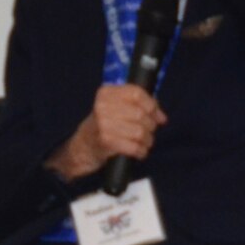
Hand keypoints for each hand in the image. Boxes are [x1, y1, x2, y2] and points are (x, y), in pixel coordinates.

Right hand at [51, 84, 166, 179]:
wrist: (84, 145)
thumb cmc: (106, 124)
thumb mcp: (117, 107)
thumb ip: (139, 106)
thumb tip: (161, 116)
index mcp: (106, 93)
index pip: (137, 93)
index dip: (151, 105)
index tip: (157, 115)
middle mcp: (102, 106)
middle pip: (141, 114)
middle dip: (150, 126)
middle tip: (147, 131)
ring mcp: (103, 124)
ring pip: (140, 131)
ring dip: (147, 140)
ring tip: (143, 142)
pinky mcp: (106, 141)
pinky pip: (134, 146)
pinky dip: (141, 151)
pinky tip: (138, 151)